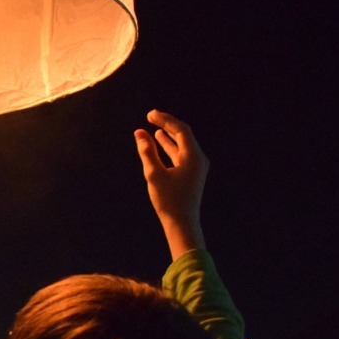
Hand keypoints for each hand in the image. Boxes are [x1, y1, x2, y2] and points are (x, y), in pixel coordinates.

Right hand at [134, 110, 207, 259]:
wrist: (182, 223)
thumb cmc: (168, 200)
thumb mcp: (154, 174)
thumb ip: (147, 151)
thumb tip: (139, 133)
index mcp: (193, 156)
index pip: (181, 130)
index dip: (165, 119)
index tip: (150, 114)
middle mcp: (198, 159)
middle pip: (183, 135)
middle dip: (167, 125)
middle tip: (151, 117)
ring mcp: (196, 167)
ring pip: (182, 145)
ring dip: (168, 136)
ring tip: (155, 129)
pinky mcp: (192, 174)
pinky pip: (181, 154)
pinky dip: (170, 147)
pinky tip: (160, 144)